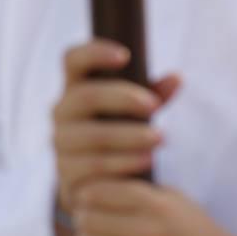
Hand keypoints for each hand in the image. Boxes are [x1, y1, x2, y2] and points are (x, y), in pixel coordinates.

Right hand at [52, 41, 179, 214]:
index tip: (125, 56)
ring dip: (128, 136)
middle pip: (85, 96)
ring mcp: (60, 143)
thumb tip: (176, 78)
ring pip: (92, 135)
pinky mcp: (65, 173)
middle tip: (154, 107)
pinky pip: (93, 166)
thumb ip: (152, 94)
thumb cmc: (118, 133)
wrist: (96, 183)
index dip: (94, 53)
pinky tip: (146, 162)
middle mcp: (61, 111)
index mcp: (75, 87)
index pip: (72, 59)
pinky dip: (123, 163)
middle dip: (122, 99)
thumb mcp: (134, 112)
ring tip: (160, 139)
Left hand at [75, 180, 236, 235]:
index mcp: (155, 205)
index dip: (85, 195)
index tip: (84, 199)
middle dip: (81, 218)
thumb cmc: (197, 232)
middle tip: (82, 220)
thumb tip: (94, 184)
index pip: (98, 192)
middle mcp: (147, 232)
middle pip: (87, 219)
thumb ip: (139, 189)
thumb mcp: (175, 200)